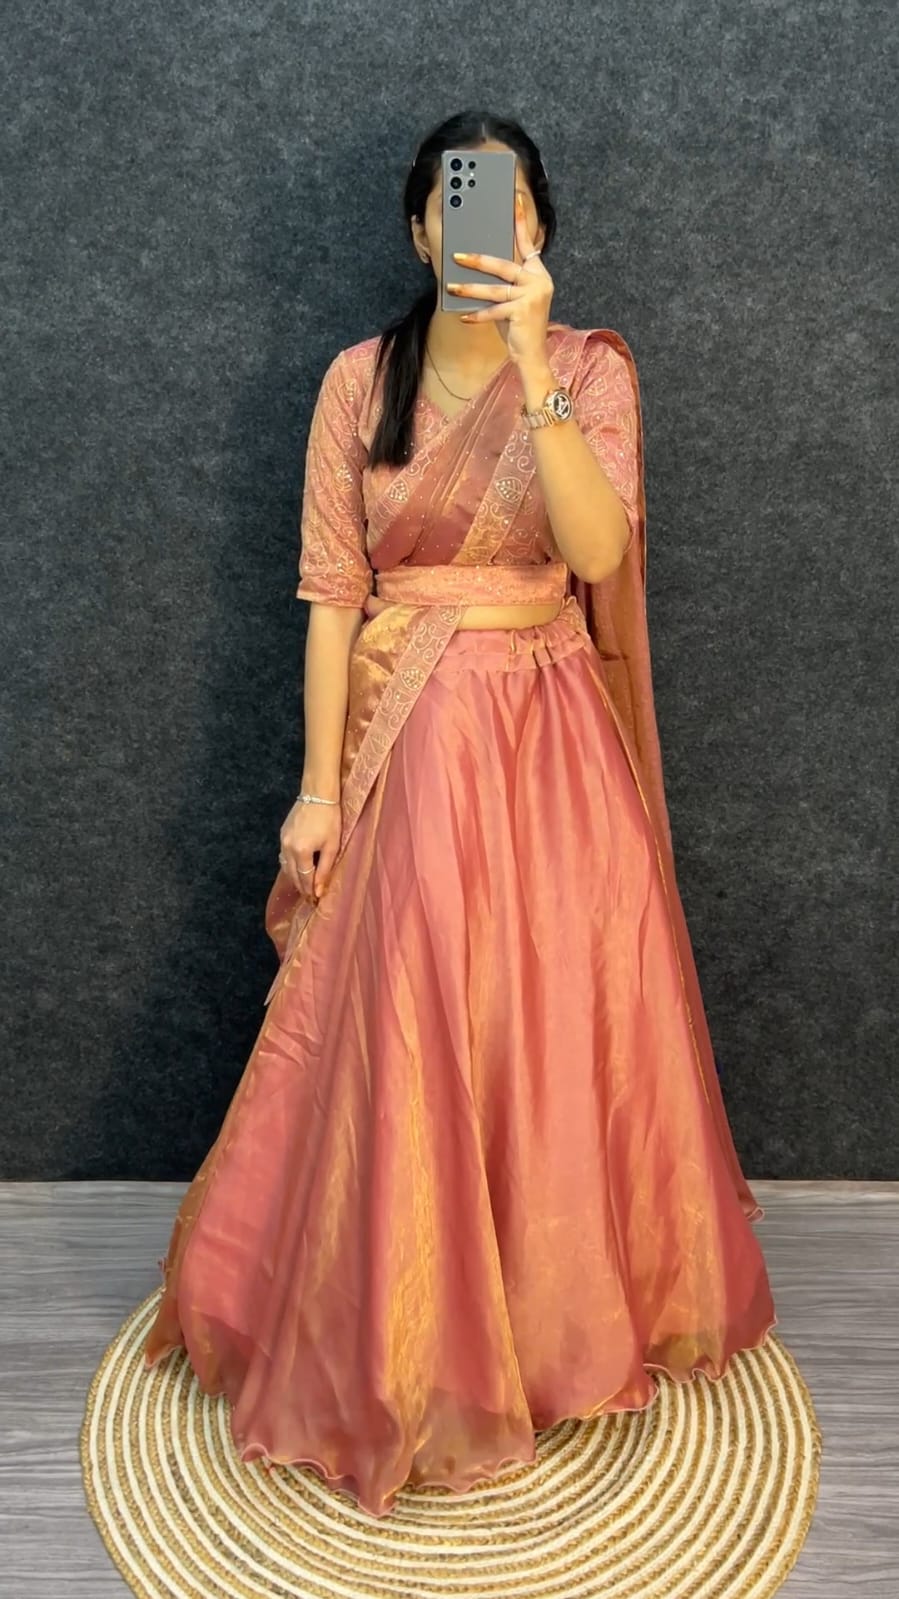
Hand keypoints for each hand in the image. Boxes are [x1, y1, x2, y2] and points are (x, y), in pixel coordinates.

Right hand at [279, 798, 341, 903]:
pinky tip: (297, 868)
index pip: (304, 879)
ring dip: (295, 877)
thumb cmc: (330, 819)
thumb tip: (319, 891)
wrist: (318, 794)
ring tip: (304, 886)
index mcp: (301, 852)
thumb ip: (324, 869)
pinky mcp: (282, 834)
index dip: (310, 891)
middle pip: (293, 875)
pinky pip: (283, 856)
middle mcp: (287, 848)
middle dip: (301, 888)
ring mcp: (282, 840)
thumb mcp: (332, 846)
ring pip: (286, 866)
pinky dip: (290, 865)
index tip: (315, 901)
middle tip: (310, 898)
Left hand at [444, 192, 552, 366]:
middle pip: (504, 265)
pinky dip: (477, 315)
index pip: (528, 243)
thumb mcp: (514, 299)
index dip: (520, 222)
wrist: (533, 355)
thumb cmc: (520, 326)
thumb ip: (505, 281)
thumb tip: (479, 264)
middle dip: (478, 260)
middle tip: (457, 256)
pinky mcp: (522, 313)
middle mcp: (539, 282)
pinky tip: (464, 316)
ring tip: (451, 286)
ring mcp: (531, 297)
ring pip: (495, 289)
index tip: (513, 200)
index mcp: (538, 274)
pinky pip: (493, 311)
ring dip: (470, 289)